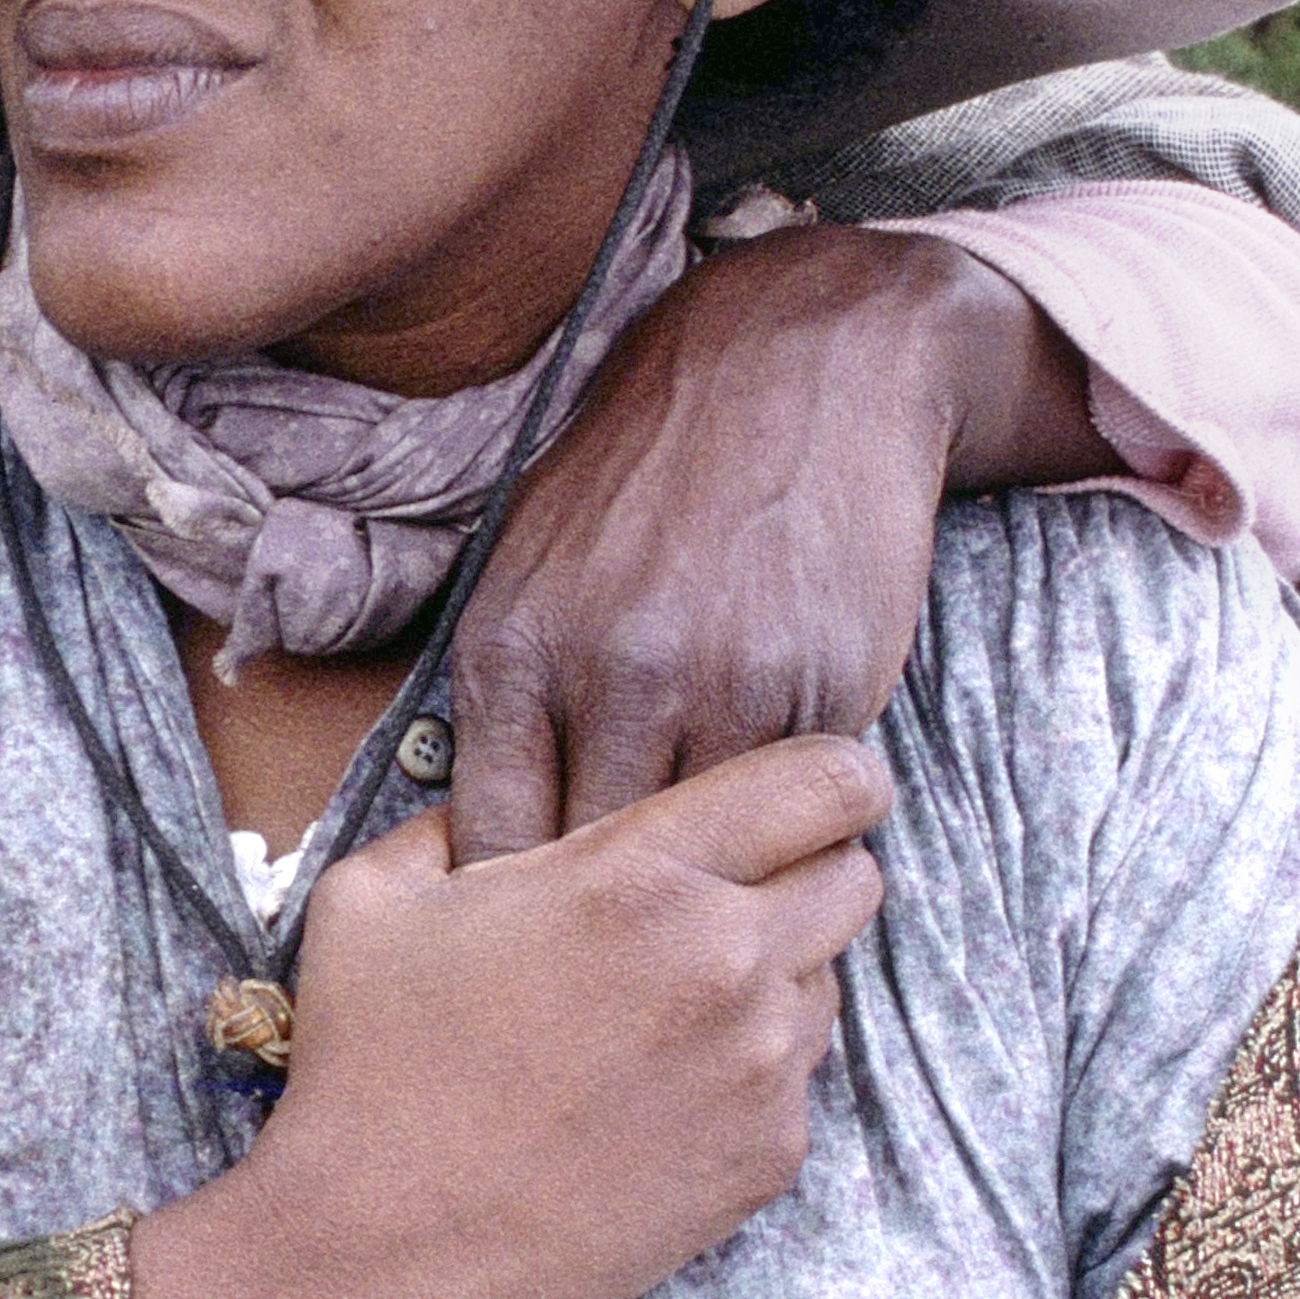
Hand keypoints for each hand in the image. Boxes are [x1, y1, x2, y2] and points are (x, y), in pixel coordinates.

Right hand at [129, 731, 887, 1298]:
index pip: (828, 780)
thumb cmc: (367, 1068)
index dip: (830, 776)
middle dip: (806, 871)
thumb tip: (510, 790)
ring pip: (829, 979)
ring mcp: (760, 1067)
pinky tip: (651, 1096)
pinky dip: (748, 1074)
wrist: (378, 1252)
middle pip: (856, 875)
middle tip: (722, 899)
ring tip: (661, 1012)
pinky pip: (800, 1080)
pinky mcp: (767, 1157)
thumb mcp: (375, 896)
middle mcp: (727, 960)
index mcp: (641, 874)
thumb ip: (462, 815)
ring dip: (775, 976)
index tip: (803, 792)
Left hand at [446, 230, 1093, 863]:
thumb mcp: (530, 562)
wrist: (801, 364)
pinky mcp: (823, 684)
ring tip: (710, 886)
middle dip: (611, 914)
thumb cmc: (650, 473)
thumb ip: (505, 694)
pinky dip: (785, 823)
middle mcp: (610, 673)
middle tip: (627, 934)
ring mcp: (723, 682)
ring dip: (710, 876)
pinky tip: (777, 809)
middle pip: (596, 868)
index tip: (539, 926)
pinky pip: (791, 806)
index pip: (495, 845)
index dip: (516, 904)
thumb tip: (476, 840)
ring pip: (704, 851)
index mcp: (513, 648)